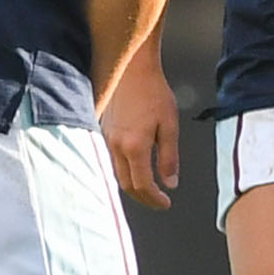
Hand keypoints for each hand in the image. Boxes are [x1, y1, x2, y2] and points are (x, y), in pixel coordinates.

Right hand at [104, 60, 180, 210]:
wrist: (131, 70)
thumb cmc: (153, 93)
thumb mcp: (170, 126)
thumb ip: (169, 157)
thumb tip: (170, 182)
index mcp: (134, 146)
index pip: (142, 184)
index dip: (154, 199)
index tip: (166, 203)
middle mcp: (115, 146)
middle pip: (126, 184)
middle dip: (143, 197)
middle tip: (159, 201)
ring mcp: (106, 139)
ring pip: (116, 173)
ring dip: (132, 186)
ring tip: (149, 190)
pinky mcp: (103, 132)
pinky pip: (112, 160)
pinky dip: (124, 171)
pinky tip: (135, 171)